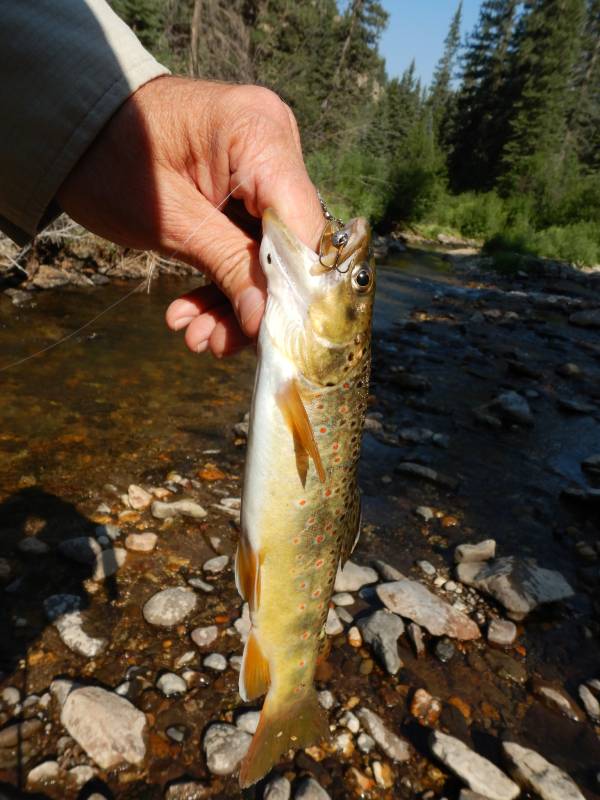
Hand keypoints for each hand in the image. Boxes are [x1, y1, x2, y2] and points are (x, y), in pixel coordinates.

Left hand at [57, 76, 323, 355]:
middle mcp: (274, 144)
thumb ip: (227, 266)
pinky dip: (223, 280)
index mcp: (259, 134)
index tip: (270, 336)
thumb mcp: (168, 220)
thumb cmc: (110, 159)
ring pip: (269, 252)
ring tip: (197, 336)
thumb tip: (267, 324)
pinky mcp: (247, 189)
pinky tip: (192, 312)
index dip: (293, 287)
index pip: (302, 224)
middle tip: (217, 345)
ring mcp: (262, 166)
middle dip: (254, 301)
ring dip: (234, 300)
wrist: (76, 128)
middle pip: (288, 243)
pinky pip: (248, 243)